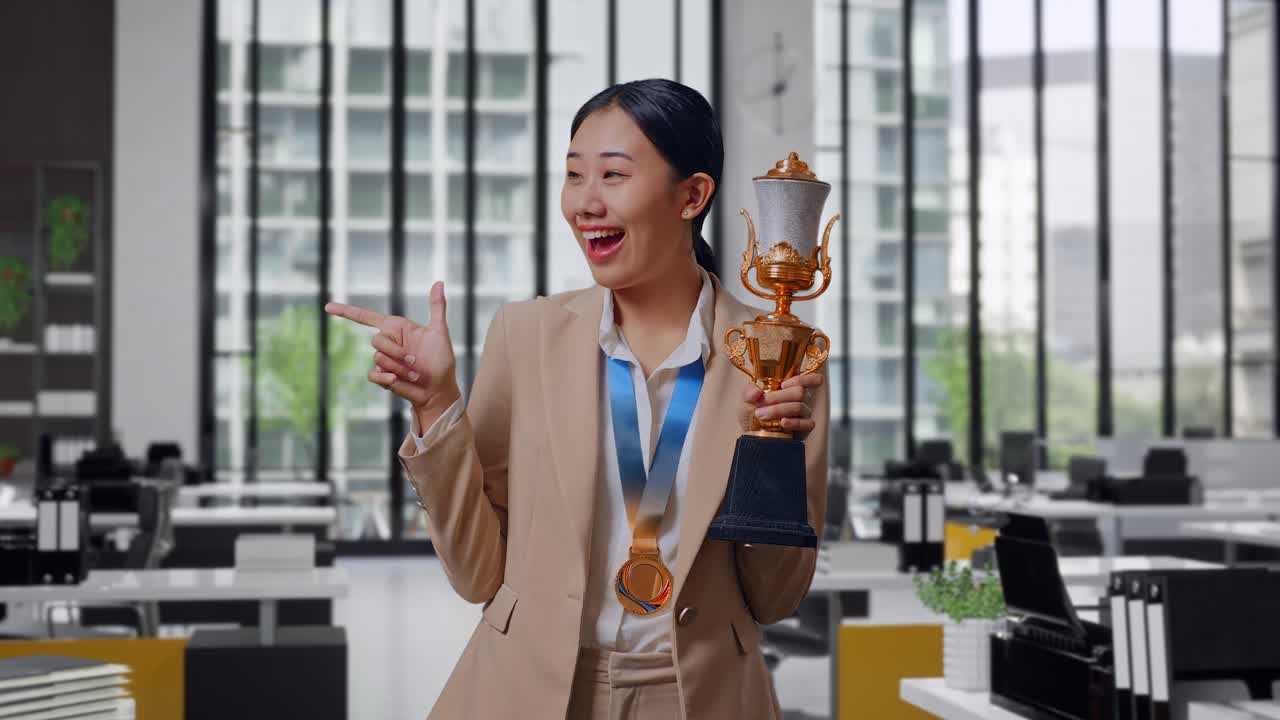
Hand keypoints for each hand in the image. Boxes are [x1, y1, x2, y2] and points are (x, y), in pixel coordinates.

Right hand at [324, 281, 460, 428]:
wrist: (439, 389)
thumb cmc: (441, 360)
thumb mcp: (439, 331)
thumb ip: (437, 307)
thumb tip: (439, 282)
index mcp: (396, 328)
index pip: (367, 317)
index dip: (346, 311)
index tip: (327, 306)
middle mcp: (387, 343)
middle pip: (376, 341)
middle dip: (397, 352)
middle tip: (415, 360)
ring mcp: (384, 361)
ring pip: (377, 358)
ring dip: (399, 367)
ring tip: (415, 373)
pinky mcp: (381, 377)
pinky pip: (373, 374)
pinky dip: (386, 377)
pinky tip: (398, 380)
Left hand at [741, 374, 822, 438]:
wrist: (752, 434)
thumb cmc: (752, 413)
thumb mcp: (747, 400)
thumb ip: (749, 392)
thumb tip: (757, 392)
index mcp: (792, 386)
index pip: (812, 378)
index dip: (803, 379)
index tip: (783, 384)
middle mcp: (802, 399)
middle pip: (800, 392)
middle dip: (778, 397)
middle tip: (761, 403)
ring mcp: (805, 413)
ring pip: (799, 407)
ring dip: (779, 410)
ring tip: (762, 415)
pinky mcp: (805, 428)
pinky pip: (807, 424)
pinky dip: (794, 422)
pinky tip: (783, 423)